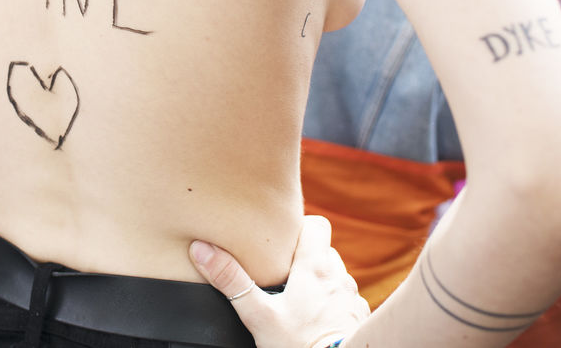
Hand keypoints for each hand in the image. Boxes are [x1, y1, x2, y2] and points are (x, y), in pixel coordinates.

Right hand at [190, 215, 367, 347]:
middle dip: (305, 257)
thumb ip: (231, 281)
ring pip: (335, 275)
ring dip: (320, 281)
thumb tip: (202, 249)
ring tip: (299, 298)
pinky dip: (333, 303)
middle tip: (283, 271)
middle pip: (324, 250)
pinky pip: (345, 299)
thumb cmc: (300, 344)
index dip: (301, 227)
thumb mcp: (258, 314)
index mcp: (315, 267)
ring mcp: (351, 297)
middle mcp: (338, 276)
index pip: (317, 224)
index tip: (282, 240)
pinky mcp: (358, 317)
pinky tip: (317, 319)